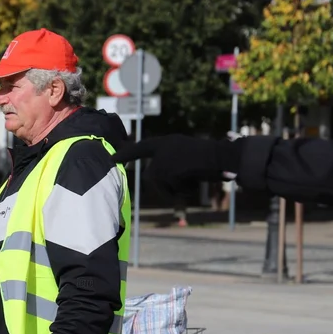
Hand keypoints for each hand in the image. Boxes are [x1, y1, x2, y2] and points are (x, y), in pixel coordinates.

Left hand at [112, 135, 244, 198]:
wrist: (220, 156)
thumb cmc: (211, 157)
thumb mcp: (187, 156)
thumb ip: (171, 165)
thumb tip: (162, 183)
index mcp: (166, 142)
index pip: (141, 148)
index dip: (126, 153)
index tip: (111, 158)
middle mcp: (160, 150)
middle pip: (152, 178)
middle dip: (167, 186)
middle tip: (190, 179)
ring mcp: (161, 161)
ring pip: (163, 186)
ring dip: (180, 187)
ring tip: (194, 174)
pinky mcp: (165, 172)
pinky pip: (172, 191)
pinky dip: (185, 189)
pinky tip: (195, 178)